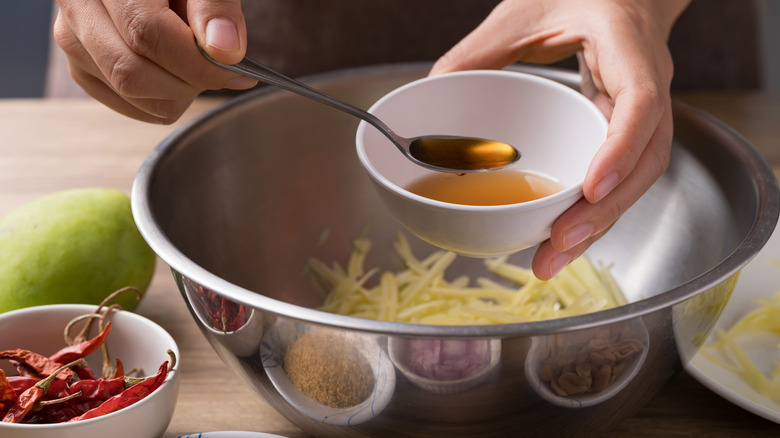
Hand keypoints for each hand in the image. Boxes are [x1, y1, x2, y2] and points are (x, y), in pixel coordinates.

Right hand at [52, 0, 256, 123]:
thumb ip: (215, 6)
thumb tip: (225, 50)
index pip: (147, 33)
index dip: (197, 62)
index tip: (235, 70)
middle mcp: (78, 6)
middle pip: (131, 72)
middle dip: (188, 83)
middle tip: (220, 72)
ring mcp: (73, 39)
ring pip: (127, 93)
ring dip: (177, 95)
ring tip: (198, 66)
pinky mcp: (81, 64)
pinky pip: (124, 103)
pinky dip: (162, 101)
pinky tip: (180, 76)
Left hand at [430, 0, 689, 279]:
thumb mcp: (524, 12)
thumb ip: (482, 48)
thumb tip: (432, 88)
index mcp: (629, 47)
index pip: (641, 102)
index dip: (620, 149)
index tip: (592, 188)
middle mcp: (648, 84)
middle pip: (646, 160)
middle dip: (604, 210)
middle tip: (557, 246)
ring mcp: (644, 112)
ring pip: (637, 178)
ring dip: (598, 223)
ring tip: (552, 258)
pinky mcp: (628, 130)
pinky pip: (621, 175)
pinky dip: (593, 209)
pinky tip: (561, 236)